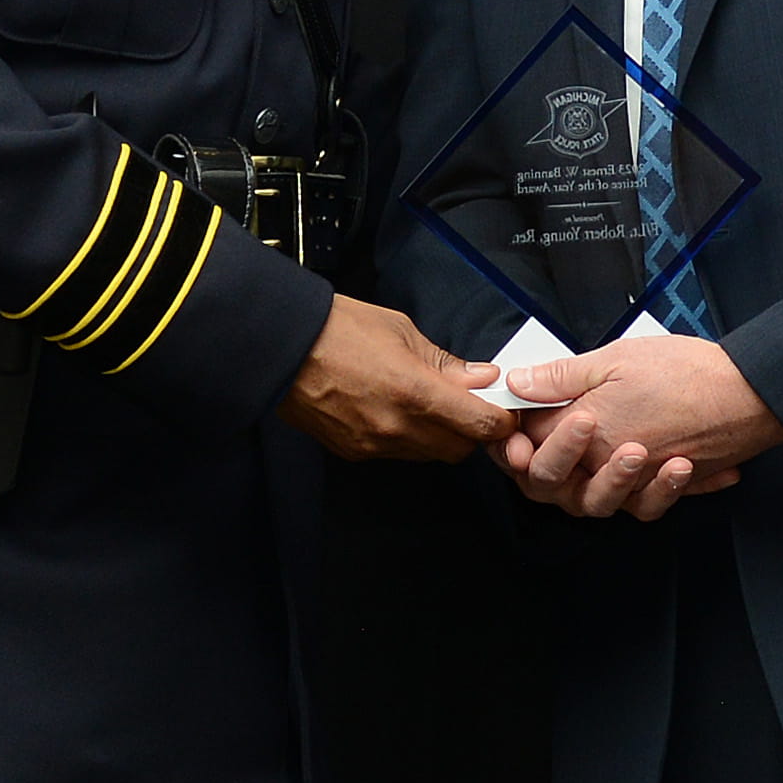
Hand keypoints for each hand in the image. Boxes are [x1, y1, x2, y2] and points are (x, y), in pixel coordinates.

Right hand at [278, 297, 515, 461]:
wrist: (281, 347)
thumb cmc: (338, 329)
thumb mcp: (402, 331)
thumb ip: (446, 362)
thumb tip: (482, 378)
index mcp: (415, 393)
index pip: (481, 425)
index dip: (500, 419)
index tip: (502, 407)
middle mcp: (398, 428)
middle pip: (460, 449)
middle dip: (471, 431)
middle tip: (467, 403)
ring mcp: (375, 444)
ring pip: (429, 454)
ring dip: (440, 435)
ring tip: (425, 402)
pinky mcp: (355, 452)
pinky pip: (397, 453)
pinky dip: (408, 437)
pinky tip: (394, 409)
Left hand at [499, 335, 782, 519]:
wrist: (751, 393)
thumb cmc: (687, 372)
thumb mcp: (615, 359)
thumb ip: (561, 377)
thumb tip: (518, 384)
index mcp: (588, 432)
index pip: (533, 440)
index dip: (520, 429)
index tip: (521, 413)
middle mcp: (609, 466)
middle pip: (557, 483)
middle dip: (547, 457)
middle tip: (557, 430)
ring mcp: (640, 482)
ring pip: (601, 501)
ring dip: (593, 476)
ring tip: (613, 445)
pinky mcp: (669, 486)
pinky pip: (649, 502)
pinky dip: (651, 490)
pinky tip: (660, 468)